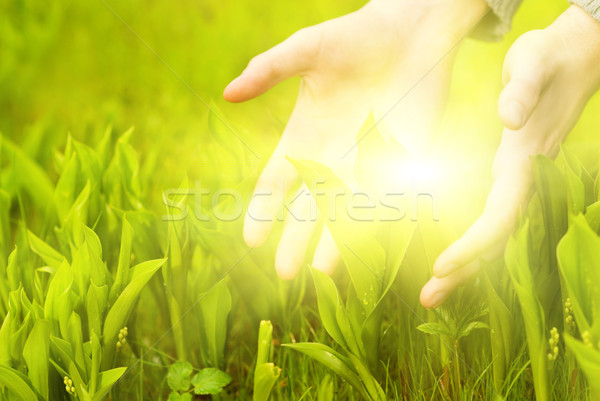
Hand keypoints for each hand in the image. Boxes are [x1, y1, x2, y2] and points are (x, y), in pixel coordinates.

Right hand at [225, 0, 488, 279]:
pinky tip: (368, 248)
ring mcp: (366, 164)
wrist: (411, 32)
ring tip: (323, 272)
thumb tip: (228, 93)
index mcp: (302, 138)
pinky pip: (387, 201)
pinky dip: (377, 225)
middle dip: (294, 241)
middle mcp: (330, 159)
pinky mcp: (401, 163)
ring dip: (335, 243)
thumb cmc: (355, 37)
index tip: (251, 240)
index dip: (262, 212)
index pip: (275, 184)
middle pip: (307, 209)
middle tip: (285, 274)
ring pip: (345, 214)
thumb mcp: (306, 50)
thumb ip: (269, 69)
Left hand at [421, 4, 599, 307]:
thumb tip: (508, 119)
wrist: (573, 61)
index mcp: (523, 161)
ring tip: (431, 295)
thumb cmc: (548, 59)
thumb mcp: (533, 62)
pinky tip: (449, 263)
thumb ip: (522, 89)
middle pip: (495, 239)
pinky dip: (470, 247)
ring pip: (492, 237)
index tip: (441, 264)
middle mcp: (521, 180)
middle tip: (426, 299)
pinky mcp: (509, 179)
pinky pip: (489, 223)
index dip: (474, 243)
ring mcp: (517, 183)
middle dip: (463, 271)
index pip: (500, 215)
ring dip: (463, 268)